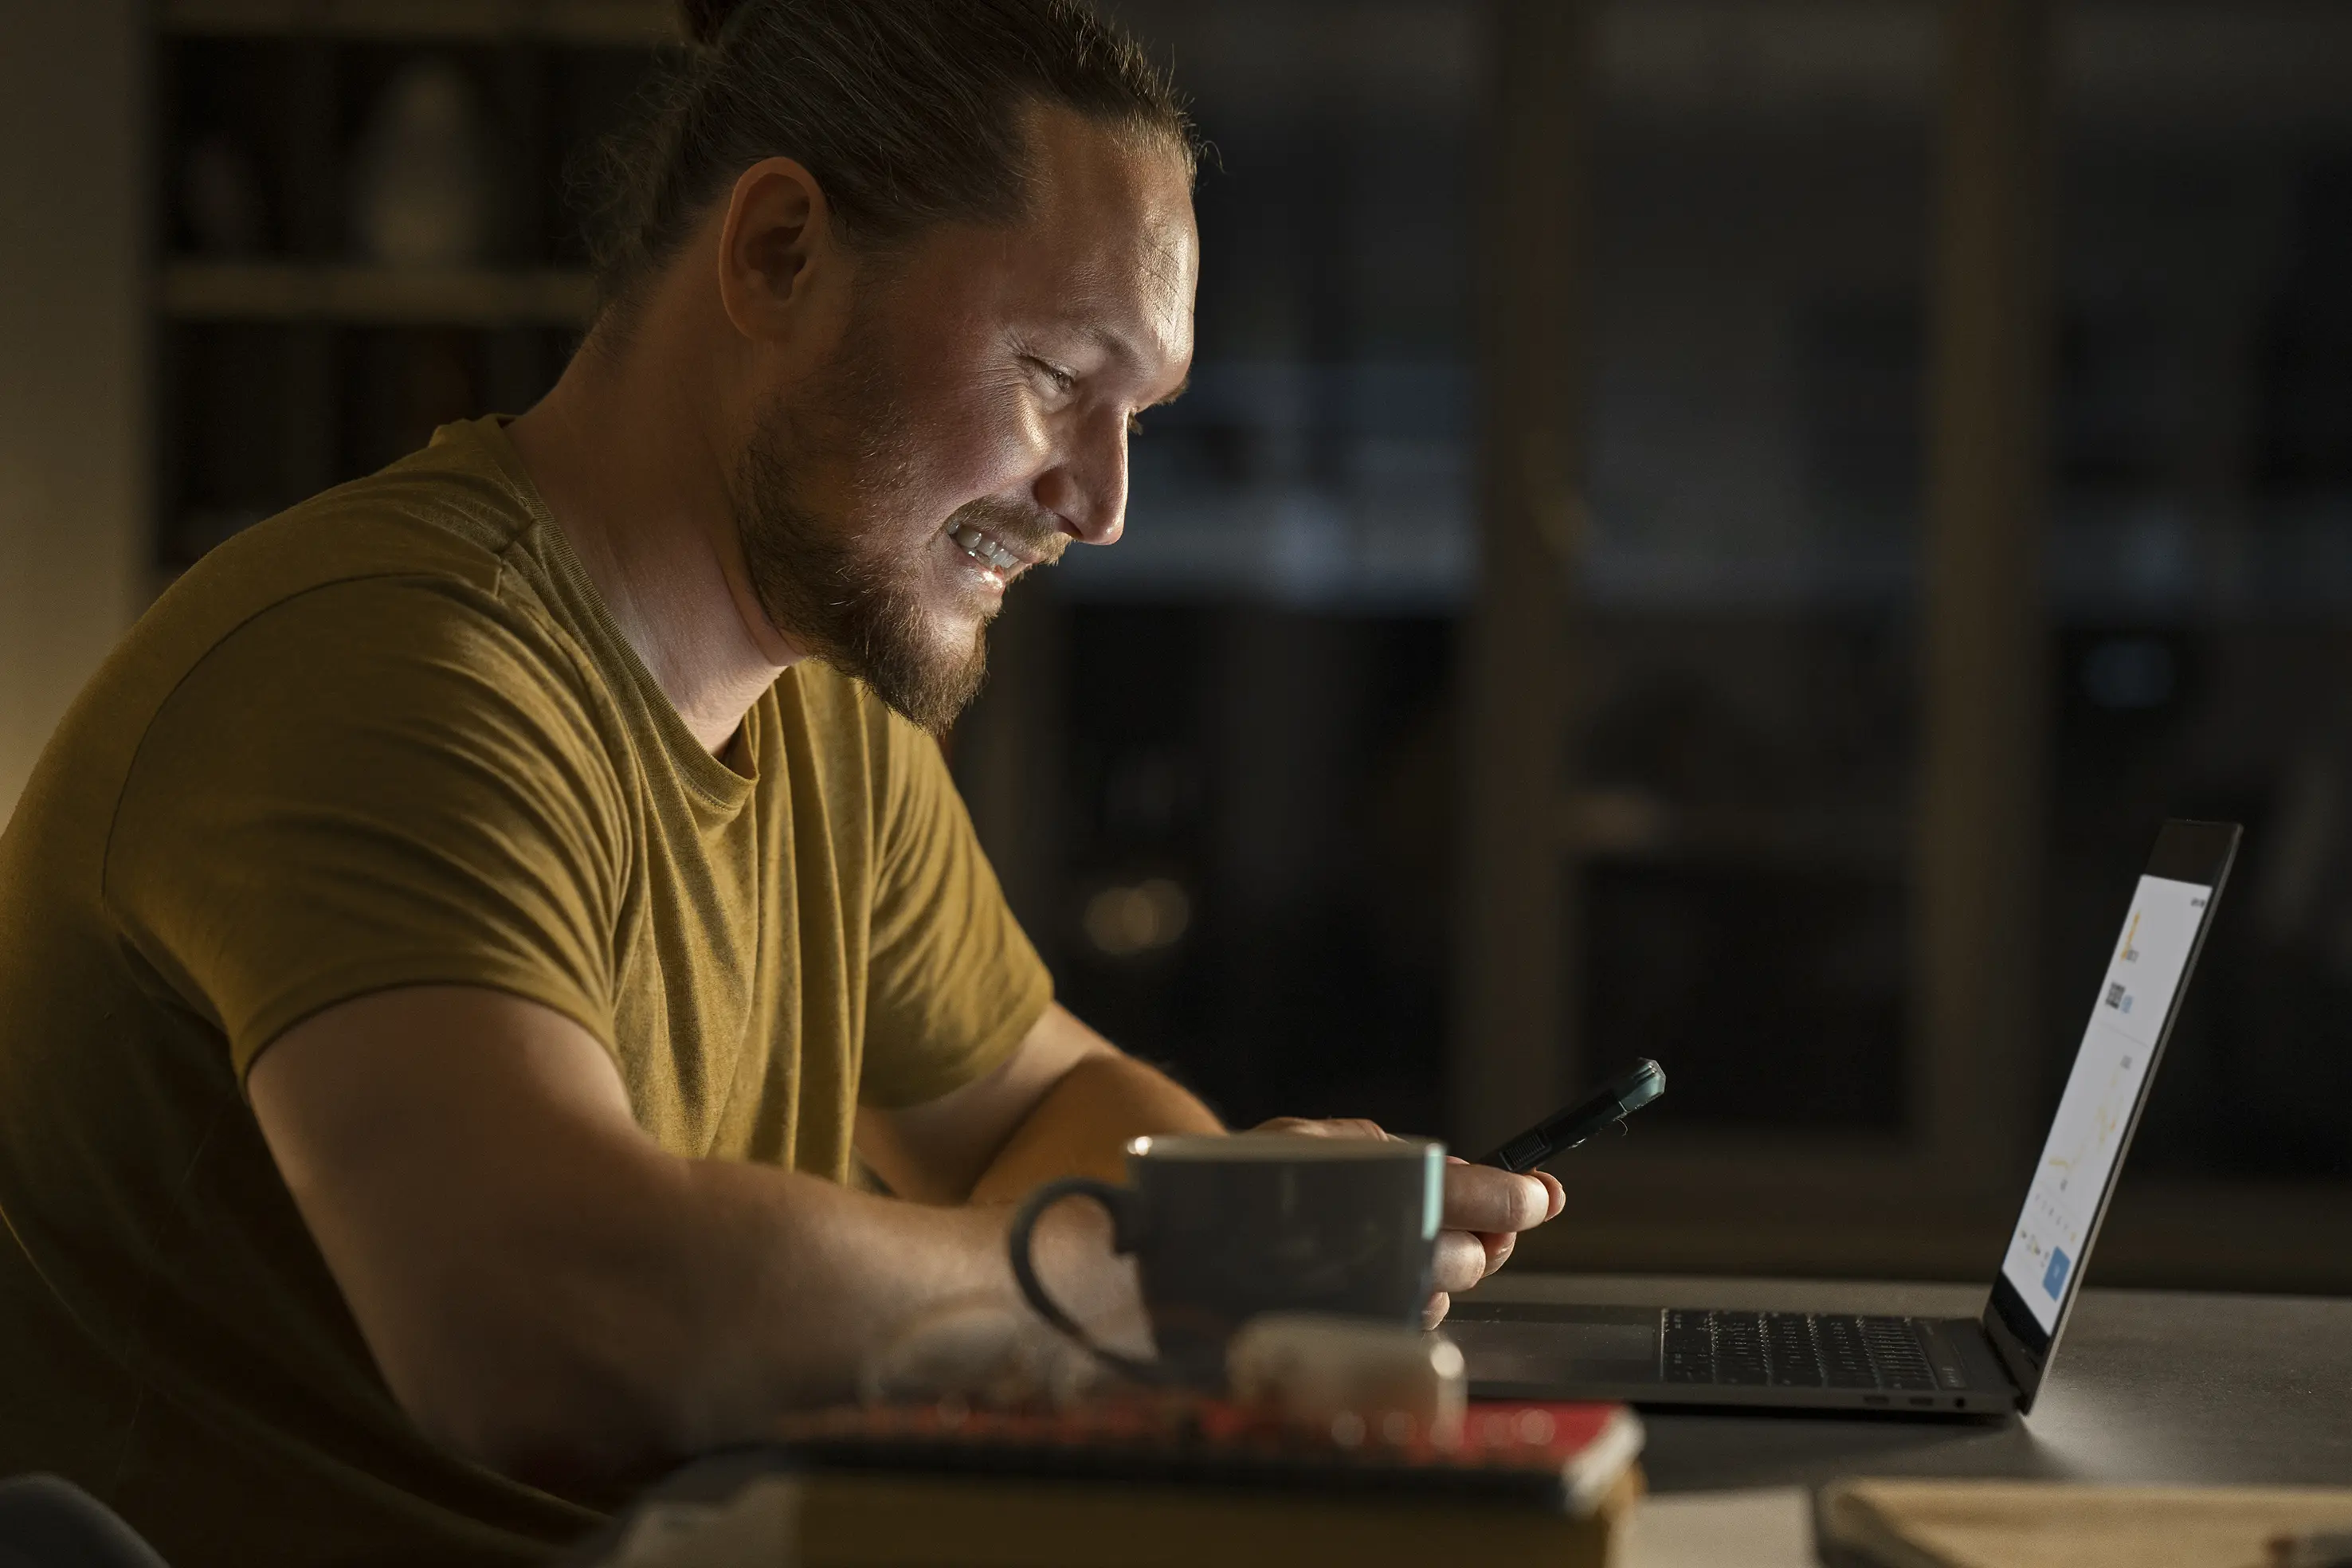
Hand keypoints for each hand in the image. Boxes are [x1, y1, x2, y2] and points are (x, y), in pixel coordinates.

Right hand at [1252, 1118, 1565, 1328]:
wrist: (1175, 1251)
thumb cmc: (1248, 1183)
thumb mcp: (1311, 1139)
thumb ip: (1388, 1150)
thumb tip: (1471, 1178)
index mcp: (1371, 1187)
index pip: (1475, 1195)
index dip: (1519, 1197)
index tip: (1544, 1193)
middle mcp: (1377, 1251)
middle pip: (1473, 1255)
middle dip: (1482, 1236)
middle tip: (1475, 1217)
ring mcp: (1369, 1304)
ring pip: (1446, 1293)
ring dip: (1441, 1269)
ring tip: (1394, 1242)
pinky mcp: (1358, 1342)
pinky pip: (1411, 1322)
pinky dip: (1410, 1295)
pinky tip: (1374, 1276)